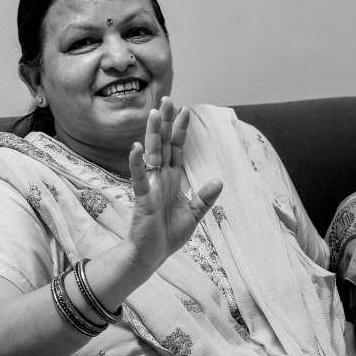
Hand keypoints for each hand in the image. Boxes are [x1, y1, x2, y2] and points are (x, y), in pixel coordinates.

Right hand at [124, 97, 222, 272]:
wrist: (150, 256)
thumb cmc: (167, 236)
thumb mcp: (194, 215)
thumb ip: (204, 198)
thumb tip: (219, 180)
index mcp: (171, 180)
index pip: (177, 150)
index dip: (181, 131)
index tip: (185, 110)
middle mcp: (160, 179)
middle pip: (164, 145)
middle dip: (166, 123)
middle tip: (168, 99)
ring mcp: (150, 187)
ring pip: (151, 155)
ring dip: (153, 134)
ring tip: (154, 114)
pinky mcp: (143, 199)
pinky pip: (139, 178)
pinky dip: (136, 163)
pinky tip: (136, 147)